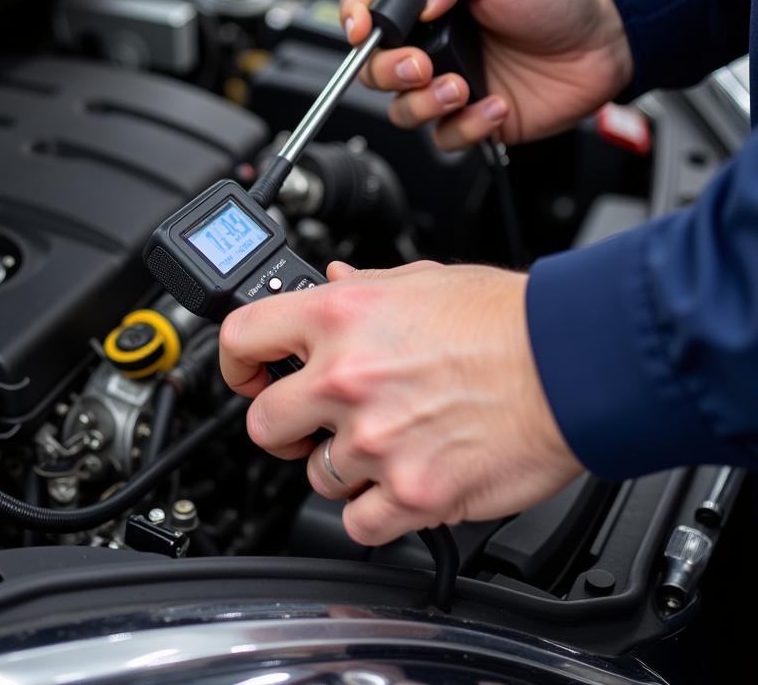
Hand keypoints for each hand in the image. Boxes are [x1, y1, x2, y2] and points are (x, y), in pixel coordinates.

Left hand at [219, 260, 582, 544]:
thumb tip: (330, 282)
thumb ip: (363, 288)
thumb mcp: (422, 281)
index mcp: (340, 318)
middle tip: (308, 425)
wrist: (570, 363)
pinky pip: (359, 523)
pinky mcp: (412, 492)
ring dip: (342, 467)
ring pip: (317, 476)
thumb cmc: (506, 319)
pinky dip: (375, 511)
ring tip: (387, 444)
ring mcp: (376, 441)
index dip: (235, 362)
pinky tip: (400, 483)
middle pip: (264, 425)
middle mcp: (346, 378)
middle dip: (283, 428)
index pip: (241, 337)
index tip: (250, 376)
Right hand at [340, 0, 633, 150]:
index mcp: (426, 4)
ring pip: (401, 110)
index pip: (368, 7)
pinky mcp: (472, 120)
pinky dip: (466, 125)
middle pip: (373, 69)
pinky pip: (444, 137)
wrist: (604, 43)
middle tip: (420, 65)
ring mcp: (448, 85)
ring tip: (460, 87)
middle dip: (388, 71)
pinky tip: (496, 104)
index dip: (353, 18)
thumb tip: (417, 1)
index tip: (361, 30)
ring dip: (423, 103)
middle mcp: (431, 46)